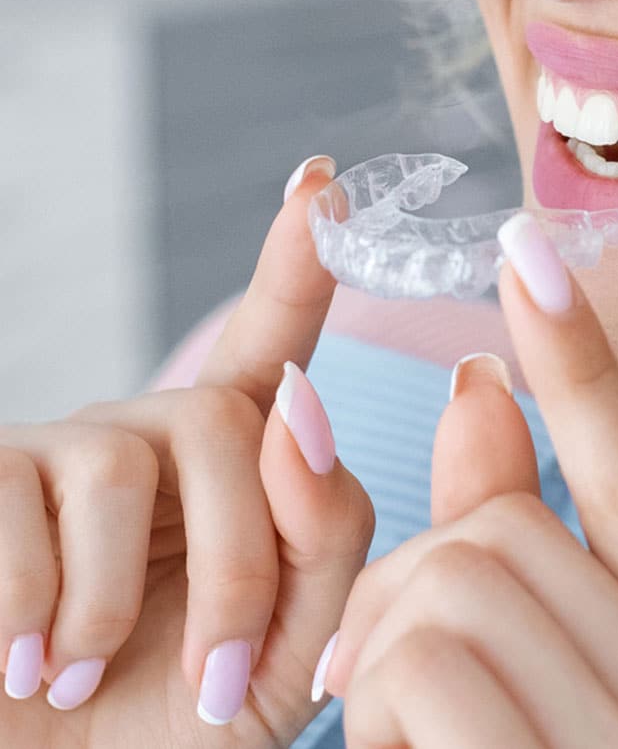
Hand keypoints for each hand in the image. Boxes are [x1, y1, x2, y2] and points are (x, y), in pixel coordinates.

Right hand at [0, 156, 374, 746]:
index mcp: (238, 468)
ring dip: (118, 602)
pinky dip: (34, 606)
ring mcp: (56, 450)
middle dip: (241, 564)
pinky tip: (20, 665)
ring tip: (83, 678)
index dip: (297, 265)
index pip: (274, 347)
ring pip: (124, 460)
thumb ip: (327, 534)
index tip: (322, 183)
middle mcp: (151, 436)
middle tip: (222, 672)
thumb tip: (304, 404)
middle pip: (229, 424)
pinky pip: (20, 498)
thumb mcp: (288, 648)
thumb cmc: (170, 721)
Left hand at [320, 213, 617, 747]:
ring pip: (459, 577)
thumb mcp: (568, 717)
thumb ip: (515, 575)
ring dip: (377, 655)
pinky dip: (368, 714)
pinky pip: (423, 667)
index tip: (527, 252)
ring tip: (389, 738)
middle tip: (371, 679)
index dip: (577, 364)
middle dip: (406, 583)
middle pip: (511, 529)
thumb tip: (476, 386)